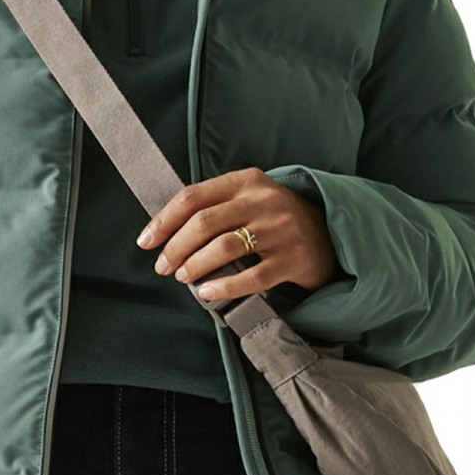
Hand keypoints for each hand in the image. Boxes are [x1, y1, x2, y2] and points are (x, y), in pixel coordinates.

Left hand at [137, 167, 337, 303]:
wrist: (328, 233)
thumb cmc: (275, 219)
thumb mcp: (249, 198)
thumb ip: (215, 205)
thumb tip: (166, 232)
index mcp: (246, 181)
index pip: (194, 196)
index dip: (164, 221)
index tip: (146, 242)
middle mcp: (263, 201)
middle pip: (204, 223)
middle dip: (175, 248)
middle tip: (164, 266)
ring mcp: (280, 230)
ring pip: (224, 248)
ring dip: (195, 266)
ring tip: (184, 278)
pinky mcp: (292, 259)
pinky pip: (251, 277)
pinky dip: (223, 287)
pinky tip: (207, 292)